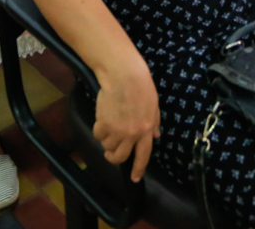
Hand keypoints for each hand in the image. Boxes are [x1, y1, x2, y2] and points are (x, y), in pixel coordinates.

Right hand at [94, 61, 160, 181]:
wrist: (124, 76)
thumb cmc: (141, 86)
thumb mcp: (154, 105)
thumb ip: (154, 122)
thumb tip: (156, 136)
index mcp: (147, 130)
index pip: (143, 155)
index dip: (138, 169)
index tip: (135, 178)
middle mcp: (132, 134)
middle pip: (121, 157)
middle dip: (114, 158)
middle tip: (110, 154)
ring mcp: (117, 130)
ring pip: (108, 146)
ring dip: (106, 141)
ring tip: (108, 128)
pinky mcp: (104, 124)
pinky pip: (98, 134)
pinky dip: (98, 129)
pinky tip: (102, 119)